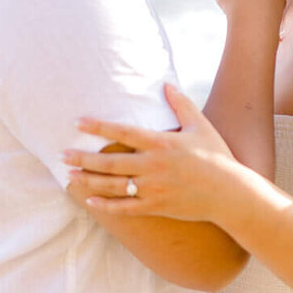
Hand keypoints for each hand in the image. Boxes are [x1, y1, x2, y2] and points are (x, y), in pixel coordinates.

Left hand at [63, 85, 241, 221]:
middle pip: (109, 162)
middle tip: (62, 154)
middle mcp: (153, 166)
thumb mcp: (200, 125)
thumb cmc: (216, 157)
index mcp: (161, 144)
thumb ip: (180, 104)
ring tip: (69, 174)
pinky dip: (106, 206)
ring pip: (112, 185)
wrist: (229, 193)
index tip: (78, 122)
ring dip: (88, 180)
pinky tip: (89, 201)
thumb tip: (166, 84)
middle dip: (83, 158)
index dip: (98, 126)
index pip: (123, 132)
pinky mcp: (156, 207)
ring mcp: (153, 189)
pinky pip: (125, 208)